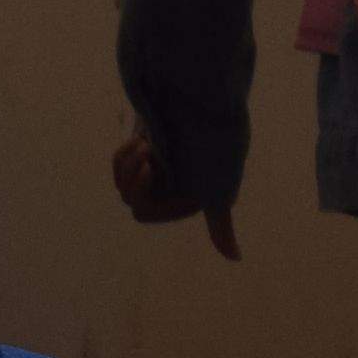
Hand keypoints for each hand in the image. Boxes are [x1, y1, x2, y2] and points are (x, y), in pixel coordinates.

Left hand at [106, 126, 239, 261]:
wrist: (206, 99)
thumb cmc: (216, 143)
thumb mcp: (217, 189)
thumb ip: (220, 225)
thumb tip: (236, 259)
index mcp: (183, 198)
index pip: (142, 212)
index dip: (142, 195)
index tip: (151, 169)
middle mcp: (170, 186)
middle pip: (129, 198)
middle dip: (133, 177)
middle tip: (147, 151)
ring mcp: (156, 167)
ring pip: (122, 180)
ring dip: (129, 162)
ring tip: (146, 142)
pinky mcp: (146, 147)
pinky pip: (120, 161)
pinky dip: (126, 151)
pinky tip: (141, 137)